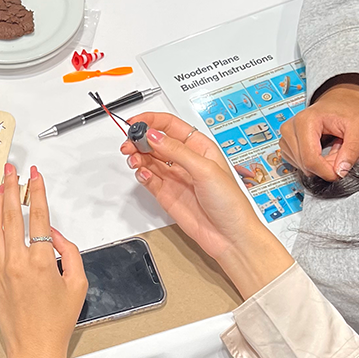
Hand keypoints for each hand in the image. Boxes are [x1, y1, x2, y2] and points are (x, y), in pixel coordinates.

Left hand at [0, 164, 86, 357]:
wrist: (33, 348)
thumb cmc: (56, 321)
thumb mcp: (78, 283)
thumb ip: (69, 252)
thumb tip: (52, 233)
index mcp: (41, 262)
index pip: (37, 216)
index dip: (36, 191)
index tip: (35, 175)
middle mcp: (16, 262)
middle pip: (10, 215)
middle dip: (11, 188)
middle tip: (11, 171)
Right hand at [121, 112, 292, 298]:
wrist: (228, 236)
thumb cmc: (229, 203)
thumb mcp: (205, 170)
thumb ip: (177, 152)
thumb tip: (154, 136)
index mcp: (200, 147)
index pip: (170, 126)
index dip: (151, 121)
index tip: (135, 123)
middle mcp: (186, 160)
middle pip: (156, 142)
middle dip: (140, 140)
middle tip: (129, 145)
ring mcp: (175, 177)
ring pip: (149, 159)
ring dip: (138, 157)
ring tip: (134, 160)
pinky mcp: (166, 194)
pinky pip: (148, 179)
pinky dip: (142, 175)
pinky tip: (143, 174)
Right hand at [278, 76, 358, 180]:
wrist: (336, 100)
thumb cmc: (346, 109)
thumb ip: (353, 149)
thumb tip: (340, 172)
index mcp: (305, 122)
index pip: (310, 159)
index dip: (326, 172)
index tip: (340, 174)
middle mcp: (289, 129)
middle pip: (305, 165)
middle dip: (325, 167)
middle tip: (340, 156)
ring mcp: (284, 138)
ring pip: (301, 167)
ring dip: (319, 165)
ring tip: (331, 149)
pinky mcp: (285, 145)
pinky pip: (298, 164)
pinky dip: (312, 163)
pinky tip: (321, 151)